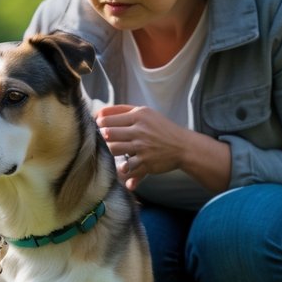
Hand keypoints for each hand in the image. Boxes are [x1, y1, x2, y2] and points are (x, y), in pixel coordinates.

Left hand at [96, 104, 232, 192]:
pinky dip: (122, 170)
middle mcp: (140, 130)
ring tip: (113, 150)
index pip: (108, 119)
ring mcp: (142, 147)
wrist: (183, 146)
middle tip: (103, 139)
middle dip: (102, 138)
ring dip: (109, 151)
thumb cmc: (161, 128)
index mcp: (139, 116)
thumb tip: (97, 114)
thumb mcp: (145, 113)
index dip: (99, 124)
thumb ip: (122, 111)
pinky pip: (126, 167)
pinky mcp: (145, 163)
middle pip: (108, 134)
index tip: (100, 127)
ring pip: (113, 149)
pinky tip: (122, 168)